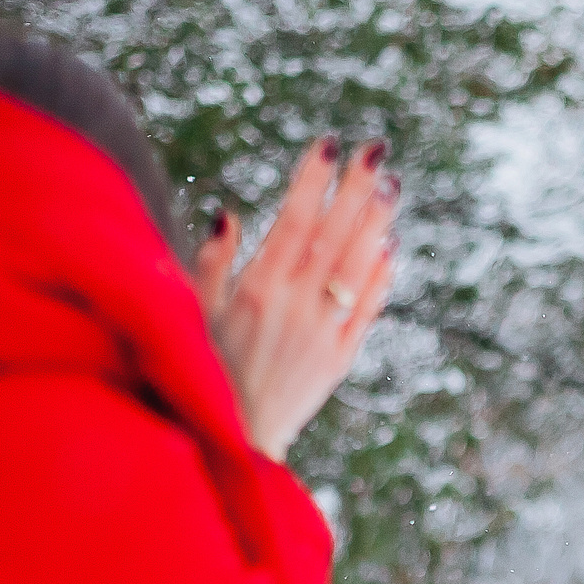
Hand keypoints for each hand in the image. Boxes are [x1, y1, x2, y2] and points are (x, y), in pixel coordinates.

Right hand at [191, 136, 400, 460]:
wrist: (232, 439)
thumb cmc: (202, 370)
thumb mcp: (193, 312)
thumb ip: (213, 262)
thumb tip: (230, 212)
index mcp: (257, 288)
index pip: (295, 219)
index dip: (314, 179)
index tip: (330, 144)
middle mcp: (296, 306)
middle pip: (335, 234)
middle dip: (357, 188)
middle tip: (377, 151)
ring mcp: (324, 332)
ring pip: (357, 266)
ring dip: (376, 223)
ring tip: (390, 187)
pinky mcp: (340, 358)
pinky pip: (367, 309)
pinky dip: (380, 276)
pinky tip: (389, 247)